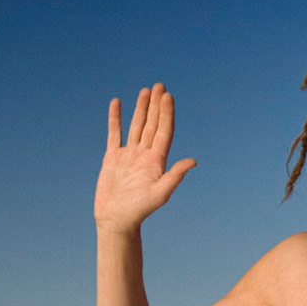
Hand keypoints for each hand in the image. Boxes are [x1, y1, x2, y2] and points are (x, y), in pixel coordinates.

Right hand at [94, 84, 196, 233]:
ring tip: (145, 90)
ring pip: (136, 126)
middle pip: (152, 124)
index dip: (167, 113)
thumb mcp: (160, 194)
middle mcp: (145, 155)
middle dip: (156, 105)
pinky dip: (116, 118)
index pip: (164, 131)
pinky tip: (117, 103)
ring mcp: (129, 155)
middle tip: (160, 85)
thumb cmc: (139, 211)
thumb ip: (175, 176)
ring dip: (141, 108)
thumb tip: (193, 161)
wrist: (116, 220)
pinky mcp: (113, 158)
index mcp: (157, 161)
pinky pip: (114, 133)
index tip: (167, 96)